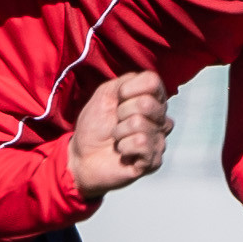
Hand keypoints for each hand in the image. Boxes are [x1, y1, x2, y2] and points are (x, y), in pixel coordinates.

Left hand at [67, 69, 171, 197]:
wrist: (82, 156)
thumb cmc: (95, 125)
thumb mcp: (106, 94)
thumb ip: (127, 81)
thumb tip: (150, 84)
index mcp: (152, 100)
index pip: (152, 82)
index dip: (128, 90)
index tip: (117, 100)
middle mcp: (160, 119)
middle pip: (147, 103)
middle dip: (121, 112)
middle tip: (115, 122)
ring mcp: (159, 140)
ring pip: (140, 124)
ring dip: (119, 132)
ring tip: (117, 139)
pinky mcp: (154, 160)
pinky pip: (141, 143)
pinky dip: (124, 146)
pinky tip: (123, 152)